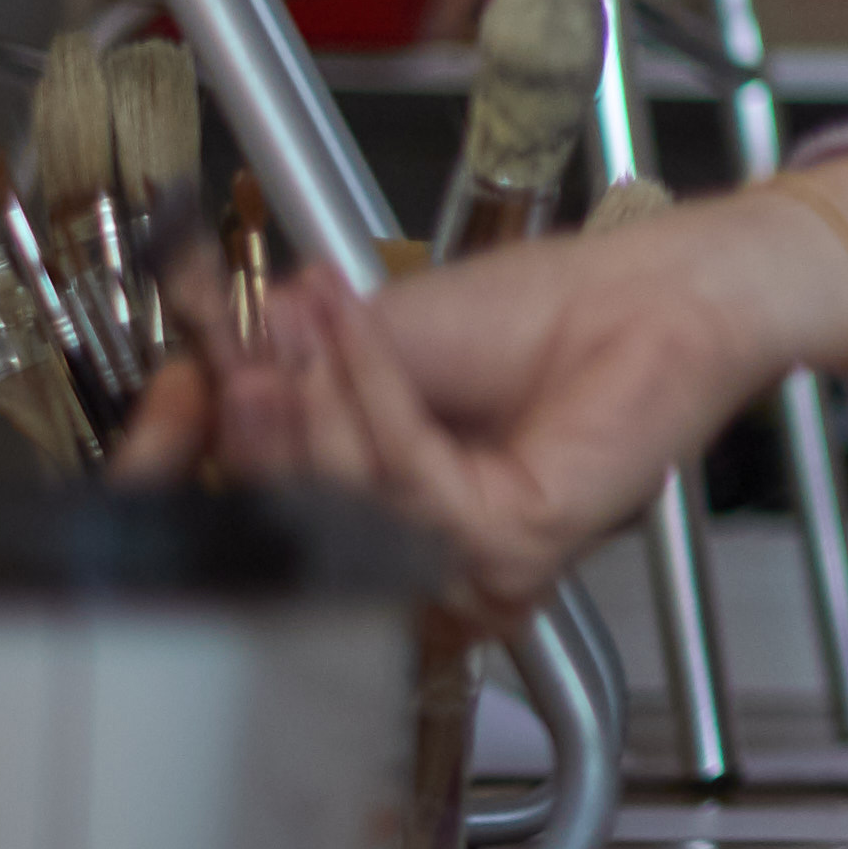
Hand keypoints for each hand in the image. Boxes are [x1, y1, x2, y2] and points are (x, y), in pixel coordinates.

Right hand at [119, 159, 847, 628]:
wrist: (654, 292)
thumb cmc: (552, 311)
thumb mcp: (388, 337)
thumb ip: (302, 376)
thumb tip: (215, 386)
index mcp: (395, 509)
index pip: (282, 522)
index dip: (226, 467)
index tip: (193, 396)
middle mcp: (432, 548)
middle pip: (302, 529)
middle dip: (264, 432)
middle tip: (247, 356)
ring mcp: (477, 556)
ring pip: (349, 514)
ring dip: (324, 408)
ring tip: (317, 328)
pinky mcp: (519, 540)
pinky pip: (412, 486)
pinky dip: (380, 405)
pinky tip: (366, 346)